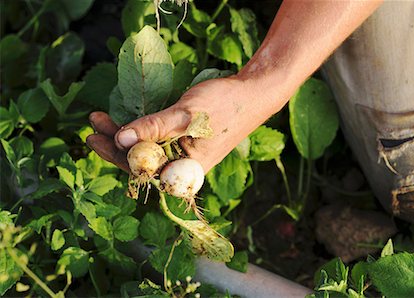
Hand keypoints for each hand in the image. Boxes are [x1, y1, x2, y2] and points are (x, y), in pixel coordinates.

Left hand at [87, 76, 269, 172]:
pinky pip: (157, 142)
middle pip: (142, 163)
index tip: (94, 139)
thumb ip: (153, 128)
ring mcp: (184, 156)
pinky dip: (140, 131)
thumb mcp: (185, 115)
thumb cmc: (224, 105)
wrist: (252, 94)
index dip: (116, 156)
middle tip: (92, 125)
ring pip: (147, 151)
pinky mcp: (185, 143)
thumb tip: (120, 139)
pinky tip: (126, 122)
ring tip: (102, 119)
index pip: (143, 171)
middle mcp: (183, 169)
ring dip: (125, 136)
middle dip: (115, 144)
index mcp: (186, 172)